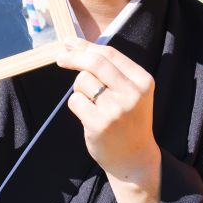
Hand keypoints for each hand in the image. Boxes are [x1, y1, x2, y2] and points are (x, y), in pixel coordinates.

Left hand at [57, 38, 159, 186]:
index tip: (70, 43)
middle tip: (60, 57)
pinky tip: (88, 116)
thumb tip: (74, 44)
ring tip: (91, 104)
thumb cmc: (128, 120)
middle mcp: (132, 93)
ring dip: (79, 89)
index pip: (110, 54)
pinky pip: (75, 101)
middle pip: (95, 62)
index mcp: (142, 81)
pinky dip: (76, 105)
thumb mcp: (130, 92)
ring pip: (82, 81)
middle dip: (74, 57)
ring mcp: (116, 109)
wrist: (134, 158)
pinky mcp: (99, 124)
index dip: (86, 46)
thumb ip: (110, 69)